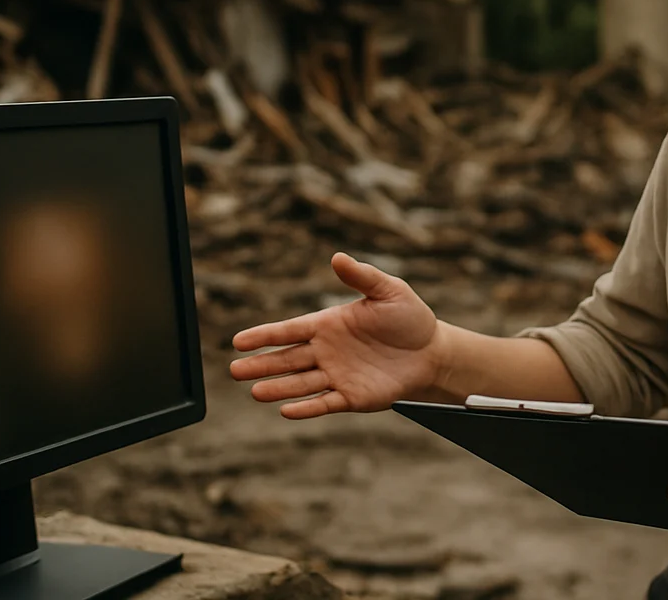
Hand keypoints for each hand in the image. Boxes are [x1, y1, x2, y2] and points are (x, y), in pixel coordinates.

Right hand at [229, 252, 441, 417]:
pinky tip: (286, 410)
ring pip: (300, 383)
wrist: (432, 352)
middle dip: (261, 364)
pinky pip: (324, 403)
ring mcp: (337, 375)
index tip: (238, 341)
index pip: (290, 330)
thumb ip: (362, 276)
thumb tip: (337, 257)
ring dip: (278, 388)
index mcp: (328, 324)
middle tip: (235, 370)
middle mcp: (326, 351)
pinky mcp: (352, 396)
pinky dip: (306, 408)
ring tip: (254, 391)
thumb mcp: (388, 291)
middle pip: (287, 359)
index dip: (264, 335)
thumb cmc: (409, 318)